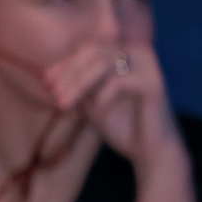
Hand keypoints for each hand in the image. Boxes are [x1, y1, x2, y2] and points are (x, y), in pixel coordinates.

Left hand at [44, 41, 184, 183]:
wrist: (152, 152)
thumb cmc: (123, 127)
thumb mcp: (93, 101)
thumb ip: (79, 85)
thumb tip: (49, 73)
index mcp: (125, 53)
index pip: (89, 49)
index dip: (65, 64)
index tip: (46, 81)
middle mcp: (138, 53)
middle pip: (94, 52)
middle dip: (70, 73)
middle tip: (54, 95)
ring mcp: (148, 66)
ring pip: (103, 64)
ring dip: (79, 84)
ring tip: (64, 104)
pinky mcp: (154, 82)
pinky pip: (118, 82)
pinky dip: (101, 97)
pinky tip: (94, 112)